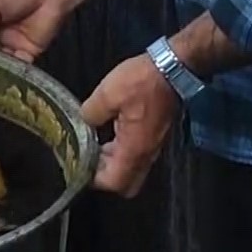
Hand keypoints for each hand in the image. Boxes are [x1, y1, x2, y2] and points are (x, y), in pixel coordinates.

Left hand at [81, 53, 179, 198]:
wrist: (173, 68)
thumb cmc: (142, 82)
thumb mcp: (107, 94)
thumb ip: (91, 113)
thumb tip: (84, 122)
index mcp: (133, 149)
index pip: (113, 182)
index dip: (93, 179)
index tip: (78, 165)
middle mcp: (146, 153)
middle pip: (126, 183)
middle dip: (106, 176)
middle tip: (88, 157)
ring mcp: (153, 145)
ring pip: (132, 168)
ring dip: (113, 161)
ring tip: (93, 143)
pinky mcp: (155, 134)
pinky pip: (137, 154)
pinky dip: (122, 150)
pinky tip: (110, 130)